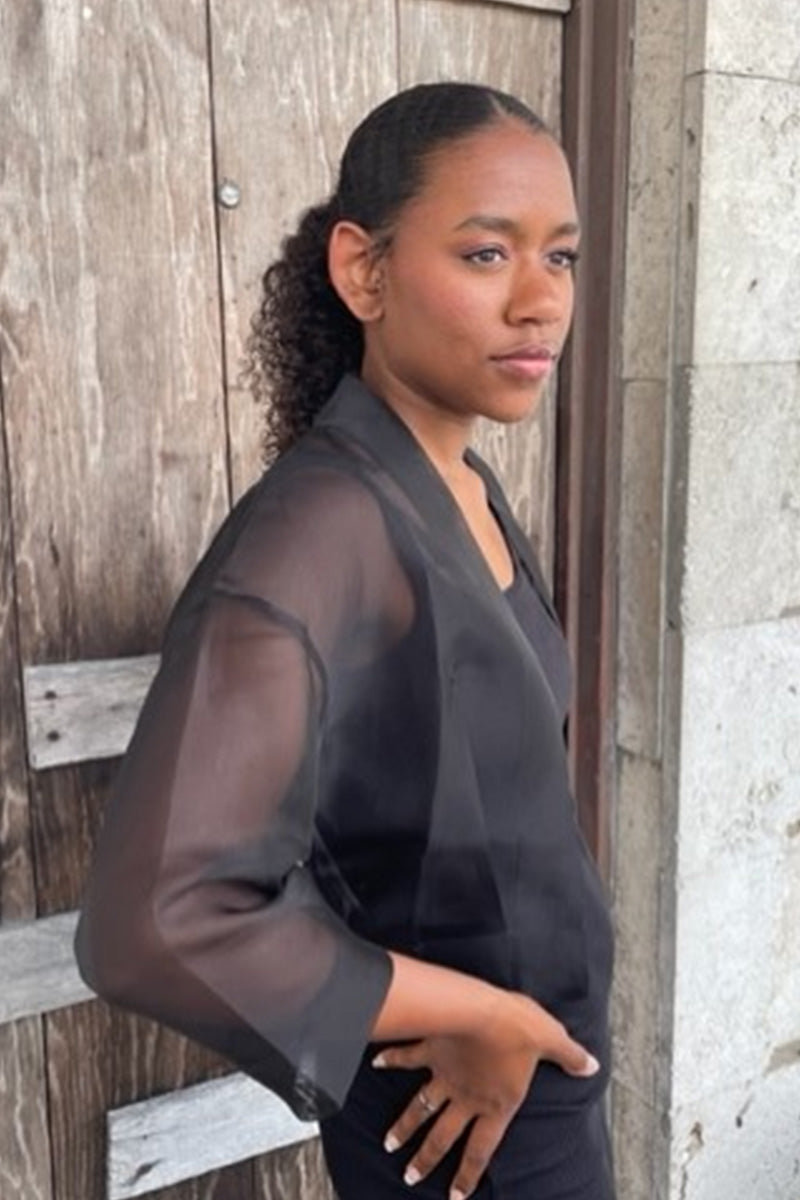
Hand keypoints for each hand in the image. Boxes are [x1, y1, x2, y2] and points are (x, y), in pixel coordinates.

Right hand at [373, 991, 598, 1198]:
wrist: (482, 1008)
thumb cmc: (520, 1028)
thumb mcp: (552, 1042)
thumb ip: (570, 1057)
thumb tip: (591, 1066)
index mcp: (495, 1105)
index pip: (480, 1150)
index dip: (467, 1176)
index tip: (453, 1197)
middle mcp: (466, 1098)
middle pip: (442, 1137)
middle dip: (425, 1159)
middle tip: (409, 1177)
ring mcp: (444, 1076)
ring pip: (420, 1108)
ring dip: (404, 1126)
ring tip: (389, 1145)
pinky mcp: (431, 1050)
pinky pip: (408, 1058)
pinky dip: (391, 1060)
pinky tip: (375, 1063)